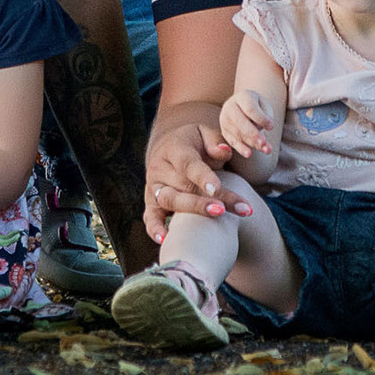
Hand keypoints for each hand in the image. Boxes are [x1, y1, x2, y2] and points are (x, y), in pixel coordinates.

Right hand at [142, 120, 254, 244]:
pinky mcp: (151, 204)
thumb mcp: (205, 134)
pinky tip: (166, 240)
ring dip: (191, 211)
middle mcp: (160, 168)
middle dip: (205, 200)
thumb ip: (216, 142)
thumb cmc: (194, 144)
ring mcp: (153, 187)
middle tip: (223, 210)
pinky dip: (155, 229)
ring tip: (212, 218)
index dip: (202, 176)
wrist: (170, 149)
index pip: (188, 164)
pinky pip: (150, 218)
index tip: (216, 189)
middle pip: (184, 186)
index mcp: (175, 149)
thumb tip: (224, 152)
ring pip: (170, 201)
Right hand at [217, 88, 276, 160]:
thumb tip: (260, 130)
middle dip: (253, 134)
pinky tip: (248, 154)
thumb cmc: (258, 106)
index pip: (250, 109)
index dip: (261, 118)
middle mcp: (230, 107)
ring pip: (238, 133)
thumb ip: (264, 115)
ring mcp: (225, 120)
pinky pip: (232, 141)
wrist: (243, 106)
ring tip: (265, 150)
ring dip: (251, 143)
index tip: (272, 127)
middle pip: (241, 122)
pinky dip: (241, 148)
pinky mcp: (225, 131)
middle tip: (263, 143)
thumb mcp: (263, 105)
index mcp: (242, 96)